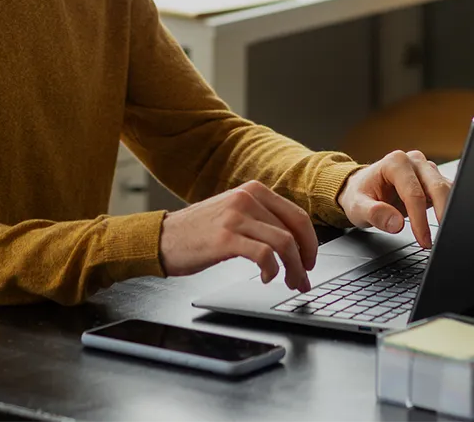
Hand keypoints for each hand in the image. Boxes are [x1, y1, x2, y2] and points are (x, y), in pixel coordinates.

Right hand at [159, 180, 318, 291]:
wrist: (162, 238)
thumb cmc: (199, 231)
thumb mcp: (234, 212)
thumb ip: (261, 218)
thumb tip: (295, 242)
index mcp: (253, 190)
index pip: (297, 215)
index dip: (310, 242)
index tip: (310, 260)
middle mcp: (247, 198)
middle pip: (294, 230)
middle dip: (305, 259)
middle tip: (303, 278)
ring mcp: (236, 217)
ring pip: (284, 243)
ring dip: (293, 269)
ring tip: (289, 283)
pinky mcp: (225, 238)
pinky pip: (264, 254)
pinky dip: (272, 270)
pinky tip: (266, 277)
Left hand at [337, 150, 451, 249]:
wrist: (364, 187)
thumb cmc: (360, 194)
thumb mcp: (357, 207)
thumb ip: (374, 214)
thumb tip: (396, 223)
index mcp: (395, 162)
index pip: (413, 193)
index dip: (420, 219)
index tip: (423, 240)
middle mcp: (414, 161)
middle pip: (437, 187)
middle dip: (442, 214)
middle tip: (442, 239)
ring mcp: (425, 169)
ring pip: (447, 188)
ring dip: (449, 211)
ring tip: (446, 234)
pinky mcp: (433, 179)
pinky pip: (448, 192)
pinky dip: (449, 208)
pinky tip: (447, 224)